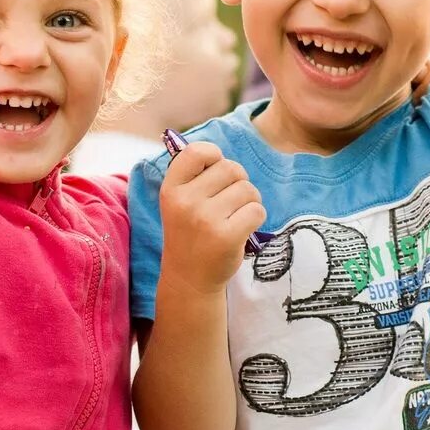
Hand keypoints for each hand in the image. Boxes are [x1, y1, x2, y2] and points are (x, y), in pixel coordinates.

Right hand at [158, 142, 265, 296]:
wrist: (189, 279)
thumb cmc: (189, 233)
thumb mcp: (178, 203)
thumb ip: (194, 176)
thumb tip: (218, 153)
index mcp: (171, 189)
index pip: (197, 151)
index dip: (214, 156)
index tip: (215, 172)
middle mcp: (186, 201)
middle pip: (231, 168)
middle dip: (238, 181)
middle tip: (230, 200)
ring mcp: (206, 219)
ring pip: (248, 189)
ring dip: (249, 201)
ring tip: (236, 216)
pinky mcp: (227, 237)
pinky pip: (257, 210)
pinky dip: (256, 218)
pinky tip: (242, 229)